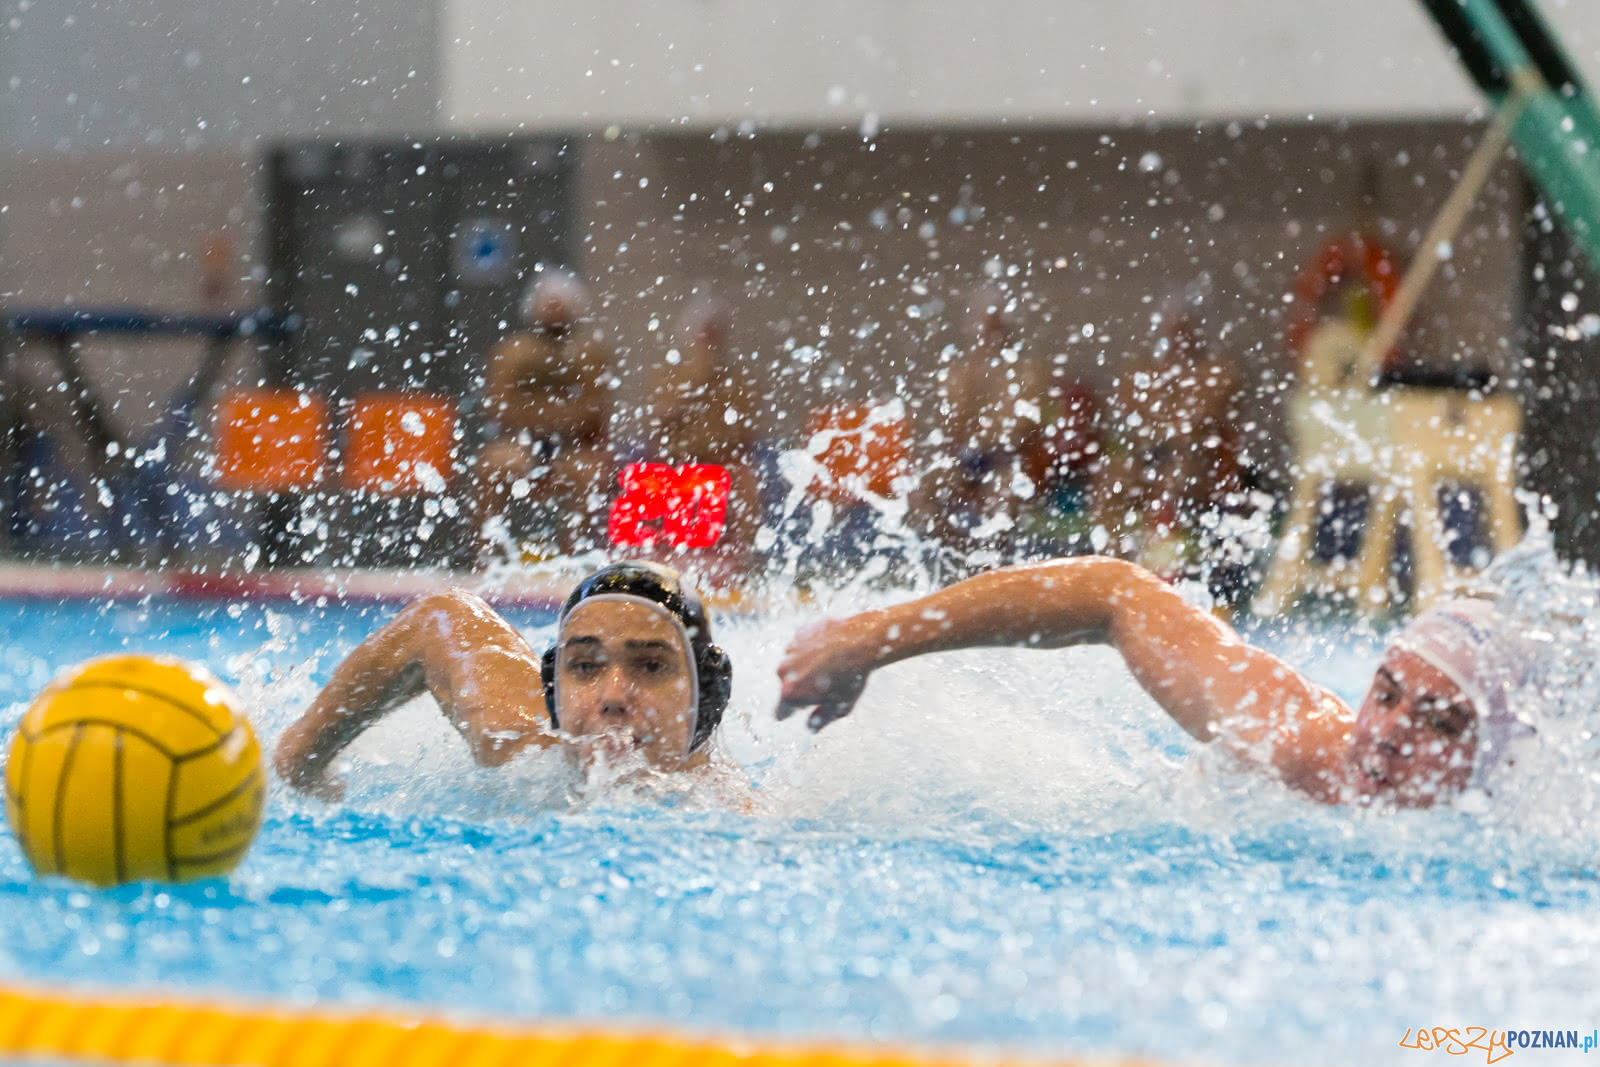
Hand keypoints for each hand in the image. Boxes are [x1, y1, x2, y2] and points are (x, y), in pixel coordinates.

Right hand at [775, 617, 874, 731]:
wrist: (861, 641)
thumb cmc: (851, 678)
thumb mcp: (839, 708)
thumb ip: (820, 720)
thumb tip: (810, 727)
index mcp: (789, 693)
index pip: (781, 712)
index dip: (792, 712)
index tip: (803, 708)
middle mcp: (784, 671)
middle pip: (788, 686)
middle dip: (801, 687)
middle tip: (825, 685)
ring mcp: (790, 650)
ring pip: (794, 664)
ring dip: (806, 666)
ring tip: (830, 666)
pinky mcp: (800, 633)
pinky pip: (802, 645)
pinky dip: (812, 649)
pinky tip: (831, 649)